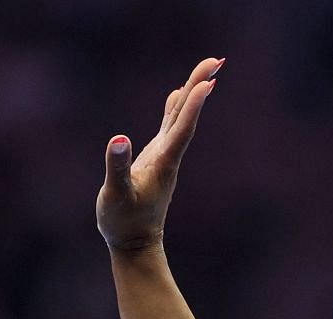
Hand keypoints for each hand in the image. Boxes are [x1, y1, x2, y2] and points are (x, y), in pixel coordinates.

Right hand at [97, 56, 222, 252]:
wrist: (134, 245)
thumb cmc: (122, 223)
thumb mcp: (116, 195)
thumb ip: (118, 168)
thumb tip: (118, 140)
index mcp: (163, 163)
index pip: (182, 128)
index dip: (194, 105)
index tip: (208, 81)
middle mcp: (168, 156)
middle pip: (187, 116)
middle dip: (200, 86)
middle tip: (216, 60)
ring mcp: (163, 157)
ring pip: (180, 117)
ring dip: (192, 92)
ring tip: (206, 69)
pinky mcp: (155, 160)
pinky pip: (169, 127)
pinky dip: (176, 108)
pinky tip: (178, 94)